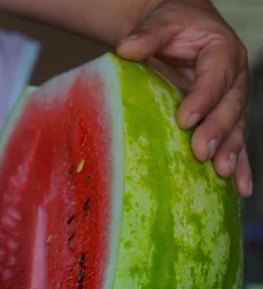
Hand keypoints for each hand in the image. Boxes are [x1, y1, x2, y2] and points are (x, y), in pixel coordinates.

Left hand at [116, 0, 251, 196]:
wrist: (181, 29)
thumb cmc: (172, 25)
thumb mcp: (161, 22)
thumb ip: (147, 35)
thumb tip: (125, 48)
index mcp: (222, 51)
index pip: (217, 76)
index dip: (204, 98)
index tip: (185, 119)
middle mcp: (233, 77)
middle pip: (231, 106)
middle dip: (218, 132)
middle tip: (202, 154)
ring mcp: (231, 99)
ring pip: (236, 127)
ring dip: (232, 152)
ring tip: (225, 175)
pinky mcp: (223, 115)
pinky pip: (235, 140)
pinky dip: (240, 163)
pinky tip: (240, 188)